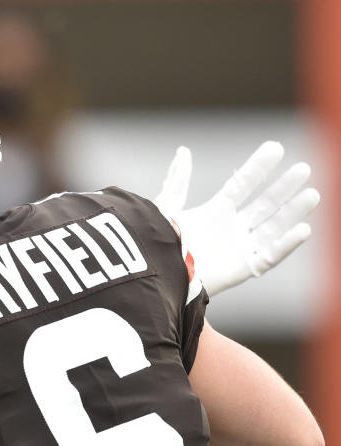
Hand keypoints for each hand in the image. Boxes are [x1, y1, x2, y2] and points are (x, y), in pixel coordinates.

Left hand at [153, 141, 318, 296]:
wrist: (157, 273)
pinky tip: (302, 229)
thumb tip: (183, 151)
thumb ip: (177, 181)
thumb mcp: (166, 208)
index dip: (257, 167)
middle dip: (283, 187)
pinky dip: (286, 244)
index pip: (242, 185)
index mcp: (215, 211)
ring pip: (274, 227)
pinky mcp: (243, 269)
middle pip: (264, 204)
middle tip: (303, 168)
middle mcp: (232, 228)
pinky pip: (270, 256)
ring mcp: (240, 248)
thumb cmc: (158, 243)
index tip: (275, 148)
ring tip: (312, 194)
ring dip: (293, 212)